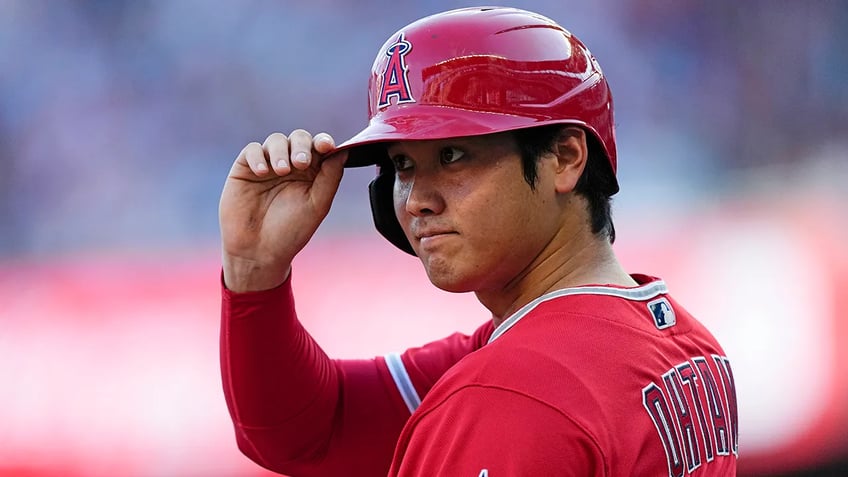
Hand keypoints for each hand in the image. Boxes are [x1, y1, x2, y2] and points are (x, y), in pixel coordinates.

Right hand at [219, 130, 345, 291]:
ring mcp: (268, 165)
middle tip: (301, 163)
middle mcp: (291, 165)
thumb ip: (330, 177)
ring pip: (276, 140)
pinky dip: (259, 156)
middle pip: (299, 138)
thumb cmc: (291, 232)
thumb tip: (343, 151)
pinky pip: (252, 150)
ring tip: (281, 170)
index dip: (323, 141)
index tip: (326, 146)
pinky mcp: (245, 169)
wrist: (258, 252)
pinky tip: (262, 172)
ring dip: (281, 151)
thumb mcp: (317, 205)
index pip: (320, 148)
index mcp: (312, 173)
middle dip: (302, 146)